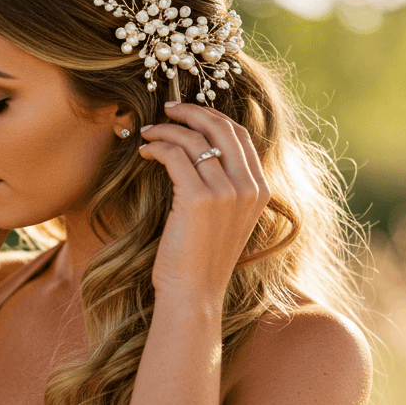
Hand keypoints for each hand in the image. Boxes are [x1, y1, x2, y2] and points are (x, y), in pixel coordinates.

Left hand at [137, 101, 270, 299]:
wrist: (194, 294)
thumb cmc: (201, 259)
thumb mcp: (225, 220)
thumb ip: (225, 187)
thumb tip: (200, 152)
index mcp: (260, 190)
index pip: (240, 135)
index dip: (212, 118)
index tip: (188, 114)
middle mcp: (248, 187)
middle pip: (221, 128)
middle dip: (192, 112)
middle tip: (167, 109)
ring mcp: (226, 192)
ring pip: (194, 140)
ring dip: (167, 130)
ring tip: (148, 133)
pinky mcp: (199, 199)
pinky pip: (175, 155)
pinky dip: (157, 148)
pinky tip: (145, 152)